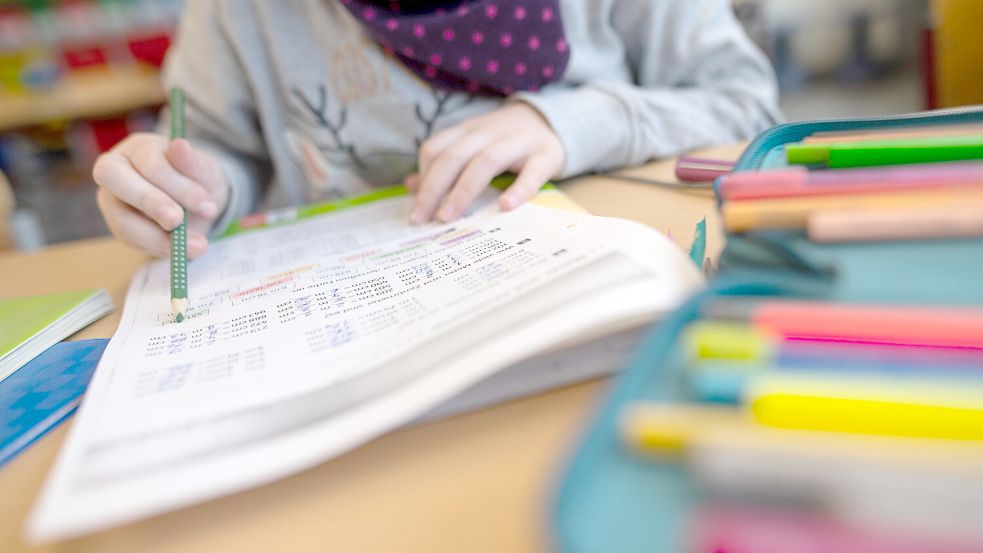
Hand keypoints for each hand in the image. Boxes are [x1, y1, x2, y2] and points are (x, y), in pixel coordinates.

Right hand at [94, 133, 229, 259]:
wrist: (198, 202)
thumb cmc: (198, 180)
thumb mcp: (205, 171)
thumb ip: (193, 162)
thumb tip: (180, 145)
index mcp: (139, 147)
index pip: (150, 162)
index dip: (178, 186)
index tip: (208, 208)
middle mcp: (116, 169)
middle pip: (114, 179)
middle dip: (150, 203)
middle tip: (179, 221)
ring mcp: (111, 198)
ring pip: (121, 218)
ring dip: (158, 237)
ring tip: (196, 247)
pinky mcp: (117, 225)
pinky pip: (130, 239)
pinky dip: (158, 247)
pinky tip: (183, 251)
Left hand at [407, 102, 564, 223]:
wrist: (550, 120)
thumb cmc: (503, 142)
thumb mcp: (472, 147)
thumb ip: (443, 165)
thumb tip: (411, 186)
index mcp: (467, 131)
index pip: (435, 148)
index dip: (423, 177)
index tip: (418, 208)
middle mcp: (488, 132)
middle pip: (454, 156)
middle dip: (434, 188)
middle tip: (422, 219)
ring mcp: (517, 142)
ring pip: (486, 161)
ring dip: (463, 190)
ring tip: (449, 217)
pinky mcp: (545, 155)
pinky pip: (531, 172)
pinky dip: (518, 189)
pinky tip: (505, 207)